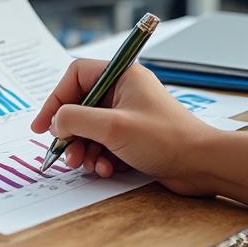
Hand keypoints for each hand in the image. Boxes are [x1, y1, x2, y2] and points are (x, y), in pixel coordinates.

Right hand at [30, 60, 219, 195]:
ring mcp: (128, 115)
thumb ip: (75, 119)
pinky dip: (99, 158)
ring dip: (83, 149)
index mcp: (121, 76)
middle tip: (64, 151)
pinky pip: (104, 144)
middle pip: (80, 106)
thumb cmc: (165, 138)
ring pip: (90, 129)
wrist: (203, 166)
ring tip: (85, 164)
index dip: (56, 98)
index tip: (44, 124)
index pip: (75, 76)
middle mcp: (124, 92)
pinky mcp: (133, 137)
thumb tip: (55, 122)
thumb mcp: (112, 126)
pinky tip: (105, 170)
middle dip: (70, 132)